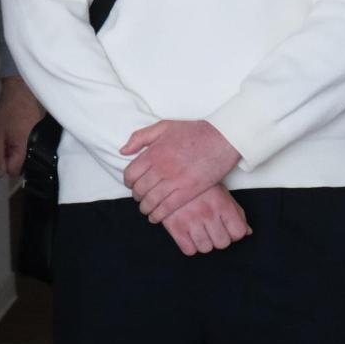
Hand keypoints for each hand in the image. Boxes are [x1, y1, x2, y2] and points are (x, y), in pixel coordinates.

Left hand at [0, 75, 46, 177]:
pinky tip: (15, 134)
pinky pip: (29, 149)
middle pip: (21, 167)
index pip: (14, 171)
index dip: (3, 164)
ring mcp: (39, 143)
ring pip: (24, 158)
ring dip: (14, 152)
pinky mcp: (40, 137)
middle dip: (9, 159)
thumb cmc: (7, 112)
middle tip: (3, 142)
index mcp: (24, 149)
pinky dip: (21, 145)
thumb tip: (0, 174)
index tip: (0, 151)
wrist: (20, 93)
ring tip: (9, 137)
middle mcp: (35, 149)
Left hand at [121, 119, 241, 223]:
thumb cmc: (193, 131)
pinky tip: (155, 217)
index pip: (130, 174)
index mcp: (153, 152)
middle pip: (139, 189)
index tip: (131, 184)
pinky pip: (167, 208)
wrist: (221, 138)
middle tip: (140, 198)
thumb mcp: (163, 126)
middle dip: (137, 196)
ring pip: (151, 201)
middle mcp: (161, 168)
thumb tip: (123, 151)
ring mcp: (174, 181)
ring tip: (146, 209)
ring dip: (145, 208)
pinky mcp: (188, 191)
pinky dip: (158, 215)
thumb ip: (140, 137)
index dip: (128, 182)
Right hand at [159, 185, 250, 255]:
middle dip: (218, 238)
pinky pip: (188, 250)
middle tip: (211, 229)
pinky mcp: (175, 226)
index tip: (227, 228)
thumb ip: (236, 211)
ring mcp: (191, 220)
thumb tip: (247, 231)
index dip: (234, 233)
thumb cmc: (197, 182)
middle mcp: (208, 213)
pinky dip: (189, 246)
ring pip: (206, 248)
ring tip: (198, 230)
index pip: (238, 232)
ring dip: (203, 242)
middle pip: (222, 243)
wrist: (168, 173)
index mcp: (221, 203)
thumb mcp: (220, 191)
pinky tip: (188, 234)